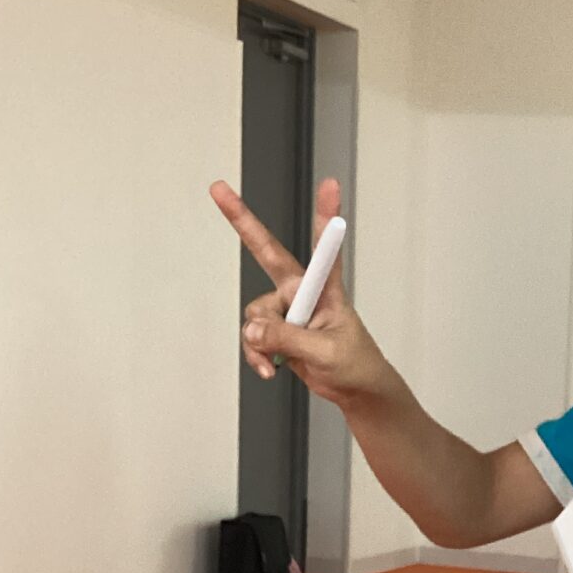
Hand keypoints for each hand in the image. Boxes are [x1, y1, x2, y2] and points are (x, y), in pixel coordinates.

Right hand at [210, 177, 388, 407]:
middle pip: (266, 253)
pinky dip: (256, 355)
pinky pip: (252, 337)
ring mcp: (286, 309)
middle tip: (218, 189)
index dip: (326, 216)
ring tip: (278, 360)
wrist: (353, 388)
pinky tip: (269, 369)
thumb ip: (289, 339)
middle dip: (242, 221)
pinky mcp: (276, 330)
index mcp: (327, 289)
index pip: (325, 249)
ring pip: (255, 314)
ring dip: (260, 342)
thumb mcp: (326, 353)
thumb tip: (253, 331)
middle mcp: (302, 291)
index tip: (331, 184)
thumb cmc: (354, 364)